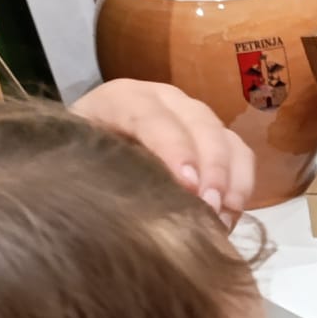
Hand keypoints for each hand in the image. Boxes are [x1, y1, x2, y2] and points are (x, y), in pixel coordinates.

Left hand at [72, 79, 255, 224]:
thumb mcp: (75, 163)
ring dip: (230, 179)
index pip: (152, 116)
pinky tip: (231, 214)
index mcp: (121, 99)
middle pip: (199, 124)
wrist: (85, 155)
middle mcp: (164, 100)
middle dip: (210, 167)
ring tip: (224, 217)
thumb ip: (94, 175)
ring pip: (226, 138)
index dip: (173, 148)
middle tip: (210, 209)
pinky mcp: (215, 138)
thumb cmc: (77, 161)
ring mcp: (194, 117)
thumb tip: (120, 211)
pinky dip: (242, 185)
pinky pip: (241, 155)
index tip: (188, 185)